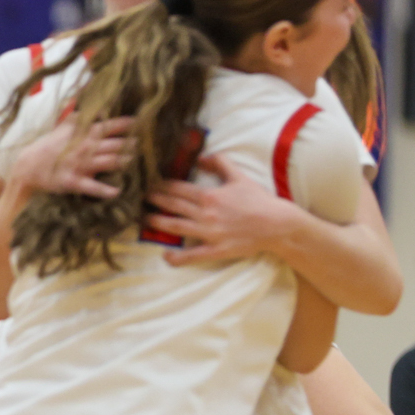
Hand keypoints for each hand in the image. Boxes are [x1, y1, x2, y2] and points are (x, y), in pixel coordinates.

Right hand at [4, 115, 131, 201]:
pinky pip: (92, 187)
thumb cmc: (47, 147)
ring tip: (135, 163)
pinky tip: (117, 192)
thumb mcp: (62, 128)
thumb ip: (80, 117)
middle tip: (143, 145)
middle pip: (115, 144)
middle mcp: (85, 147)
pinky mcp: (73, 182)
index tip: (140, 122)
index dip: (127, 124)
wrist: (27, 167)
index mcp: (83, 133)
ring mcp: (80, 165)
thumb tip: (95, 107)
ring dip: (124, 162)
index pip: (109, 126)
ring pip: (109, 162)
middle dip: (131, 145)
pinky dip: (105, 191)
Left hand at [145, 153, 300, 265]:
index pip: (177, 189)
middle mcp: (205, 214)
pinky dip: (178, 257)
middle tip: (138, 198)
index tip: (147, 183)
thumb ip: (220, 163)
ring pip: (176, 227)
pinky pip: (193, 255)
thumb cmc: (258, 200)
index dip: (160, 185)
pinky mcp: (216, 250)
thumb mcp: (239, 176)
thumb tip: (201, 157)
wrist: (277, 224)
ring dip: (157, 223)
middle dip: (153, 201)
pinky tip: (165, 256)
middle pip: (172, 206)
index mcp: (209, 195)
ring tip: (143, 220)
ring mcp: (209, 233)